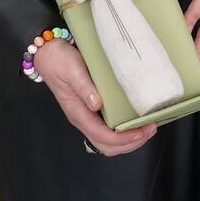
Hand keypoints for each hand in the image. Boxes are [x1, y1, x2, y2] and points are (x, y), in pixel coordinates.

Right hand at [33, 40, 155, 156]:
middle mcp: (83, 119)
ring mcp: (87, 116)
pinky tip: (136, 122)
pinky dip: (124, 132)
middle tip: (151, 129)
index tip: (142, 131)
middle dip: (131, 143)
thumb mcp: (72, 71)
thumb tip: (97, 104)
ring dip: (129, 140)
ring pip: (108, 141)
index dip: (124, 139)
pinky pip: (108, 130)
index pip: (102, 137)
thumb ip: (84, 87)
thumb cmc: (59, 61)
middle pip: (107, 146)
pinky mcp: (92, 110)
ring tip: (147, 128)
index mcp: (78, 113)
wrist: (48, 54)